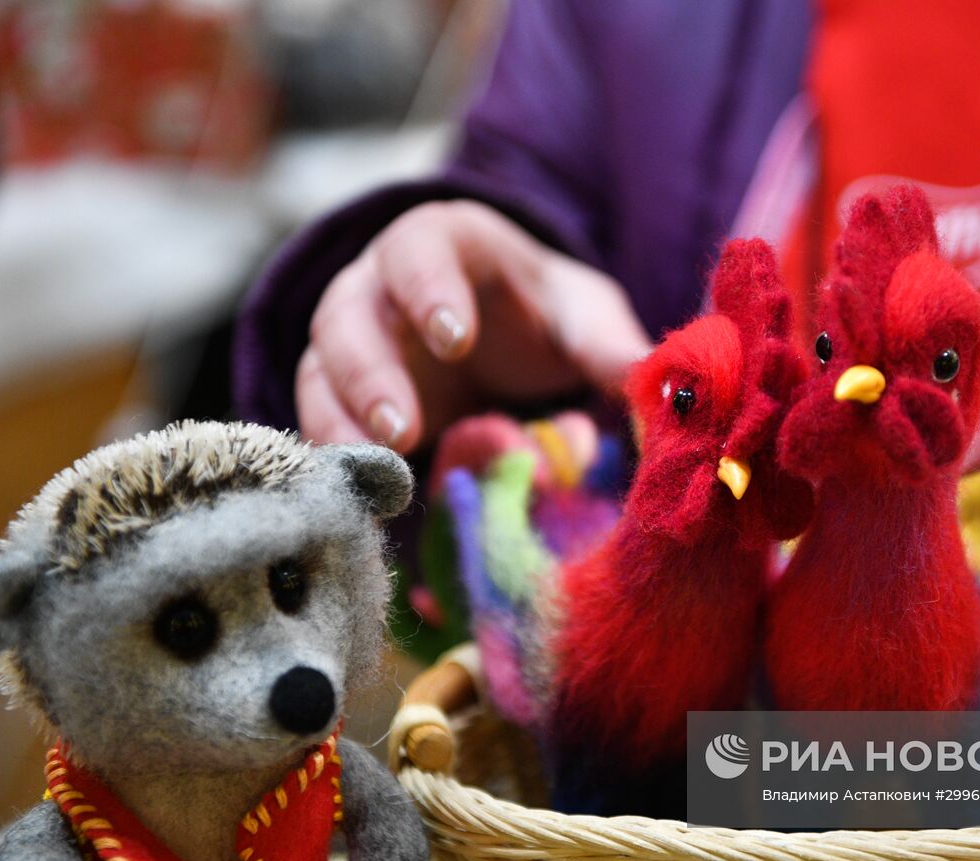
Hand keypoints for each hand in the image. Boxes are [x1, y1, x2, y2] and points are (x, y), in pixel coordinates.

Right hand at [298, 200, 650, 451]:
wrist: (512, 338)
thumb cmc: (546, 314)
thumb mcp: (587, 319)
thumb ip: (611, 347)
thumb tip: (657, 387)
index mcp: (445, 243)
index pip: (419, 247)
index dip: (428, 289)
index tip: (454, 339)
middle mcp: (381, 285)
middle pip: (348, 313)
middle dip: (369, 371)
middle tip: (403, 429)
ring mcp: (353, 343)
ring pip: (321, 370)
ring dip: (342, 421)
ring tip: (383, 469)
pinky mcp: (344, 399)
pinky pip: (321, 421)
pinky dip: (339, 458)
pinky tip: (365, 498)